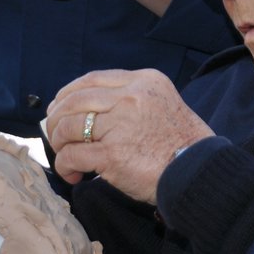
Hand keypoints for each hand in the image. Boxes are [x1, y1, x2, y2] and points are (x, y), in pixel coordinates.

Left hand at [44, 69, 213, 204]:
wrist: (199, 172)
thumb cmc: (182, 144)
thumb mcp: (162, 104)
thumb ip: (130, 101)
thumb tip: (87, 112)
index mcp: (143, 81)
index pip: (92, 79)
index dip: (67, 93)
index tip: (58, 108)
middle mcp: (130, 97)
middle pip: (74, 100)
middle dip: (56, 119)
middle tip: (54, 136)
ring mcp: (120, 124)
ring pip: (68, 127)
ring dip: (59, 144)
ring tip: (65, 157)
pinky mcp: (112, 154)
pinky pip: (72, 155)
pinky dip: (65, 166)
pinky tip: (73, 175)